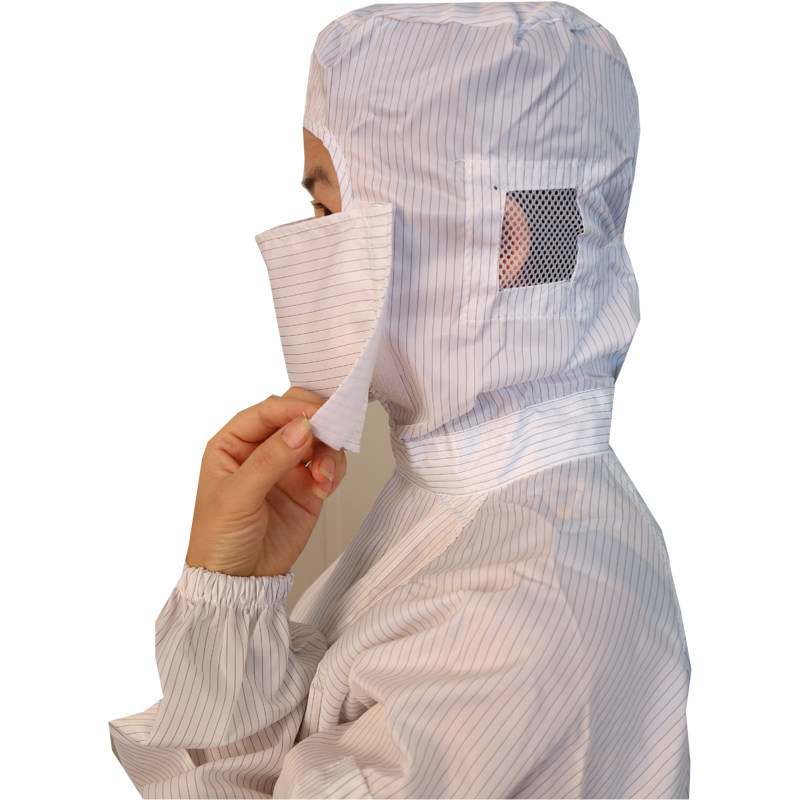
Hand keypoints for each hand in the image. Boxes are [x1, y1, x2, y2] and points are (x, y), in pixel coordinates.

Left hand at [185, 388, 346, 576]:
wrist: (238, 583)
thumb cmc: (219, 540)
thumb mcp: (237, 497)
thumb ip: (269, 460)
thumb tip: (300, 428)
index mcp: (233, 443)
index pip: (268, 411)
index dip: (293, 408)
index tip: (316, 415)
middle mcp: (261, 450)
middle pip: (297, 417)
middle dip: (317, 422)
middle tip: (331, 432)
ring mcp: (287, 468)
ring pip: (319, 439)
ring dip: (329, 450)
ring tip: (324, 475)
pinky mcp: (307, 487)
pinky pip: (330, 465)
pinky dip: (334, 470)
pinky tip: (325, 487)